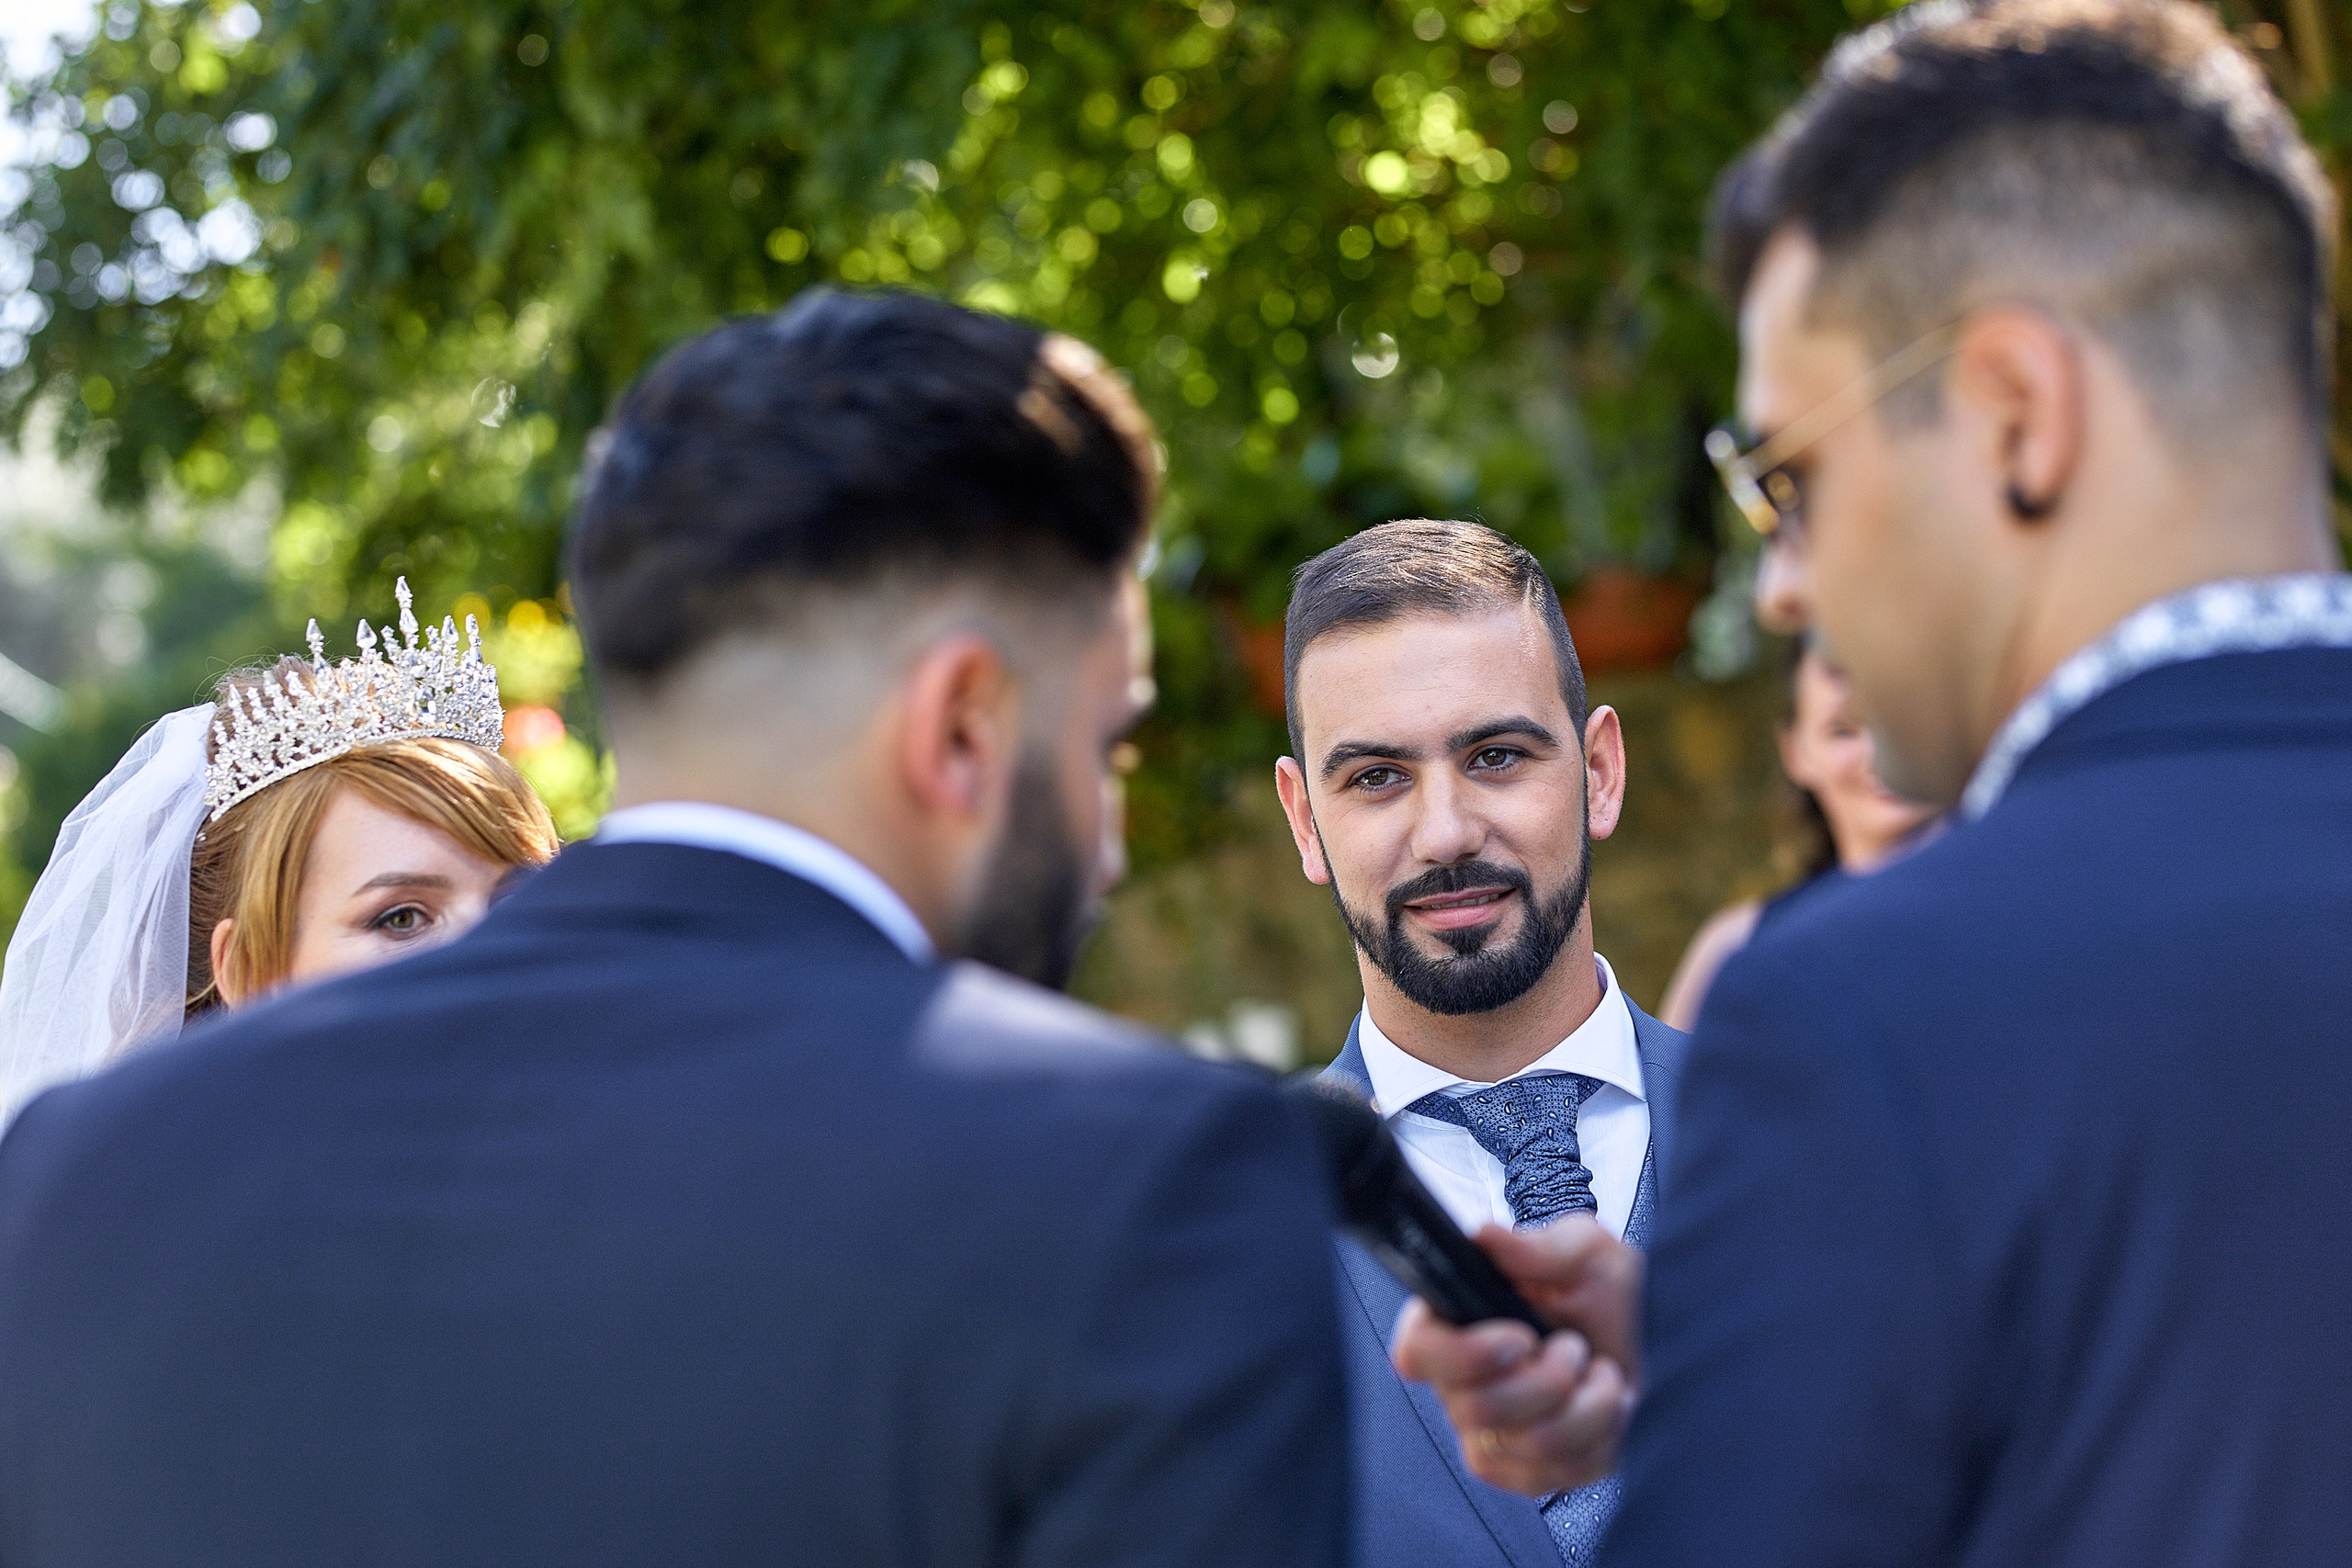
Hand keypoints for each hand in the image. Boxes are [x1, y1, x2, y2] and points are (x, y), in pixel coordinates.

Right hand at [1390, 1216, 1643, 1495]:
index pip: (1416, 1354)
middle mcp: (1461, 1387)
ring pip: (1523, 1445)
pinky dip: (1599, 1434)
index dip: (1462, 1354)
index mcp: (1454, 1325)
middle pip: (1476, 1408)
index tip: (1519, 1336)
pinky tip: (1602, 1403)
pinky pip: (1559, 1472)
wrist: (1641, 1339)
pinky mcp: (1528, 1473)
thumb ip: (1537, 1246)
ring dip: (1581, 1404)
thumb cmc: (1600, 1292)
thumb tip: (1487, 1238)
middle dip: (1546, 1379)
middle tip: (1572, 1346)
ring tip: (1595, 1371)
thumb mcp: (1582, 1252)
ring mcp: (1491, 1437)